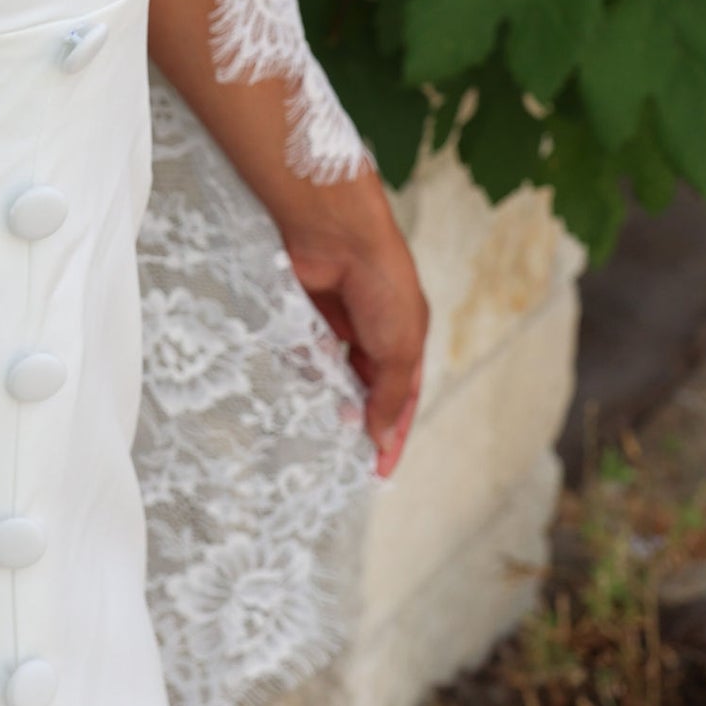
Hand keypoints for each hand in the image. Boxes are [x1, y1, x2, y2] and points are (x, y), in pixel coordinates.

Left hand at [270, 166, 426, 476]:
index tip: (379, 472)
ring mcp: (339, 323)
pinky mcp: (307, 314)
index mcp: (406, 340)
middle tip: (339, 450)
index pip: (401, 400)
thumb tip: (383, 438)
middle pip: (364, 388)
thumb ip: (390, 395)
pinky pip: (304, 352)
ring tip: (317, 418)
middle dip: (354, 416)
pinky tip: (298, 380)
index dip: (392, 435)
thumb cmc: (382, 285)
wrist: (336, 234)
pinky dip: (302, 366)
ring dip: (326, 393)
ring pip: (331, 373)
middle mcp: (374, 333)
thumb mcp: (399, 348)